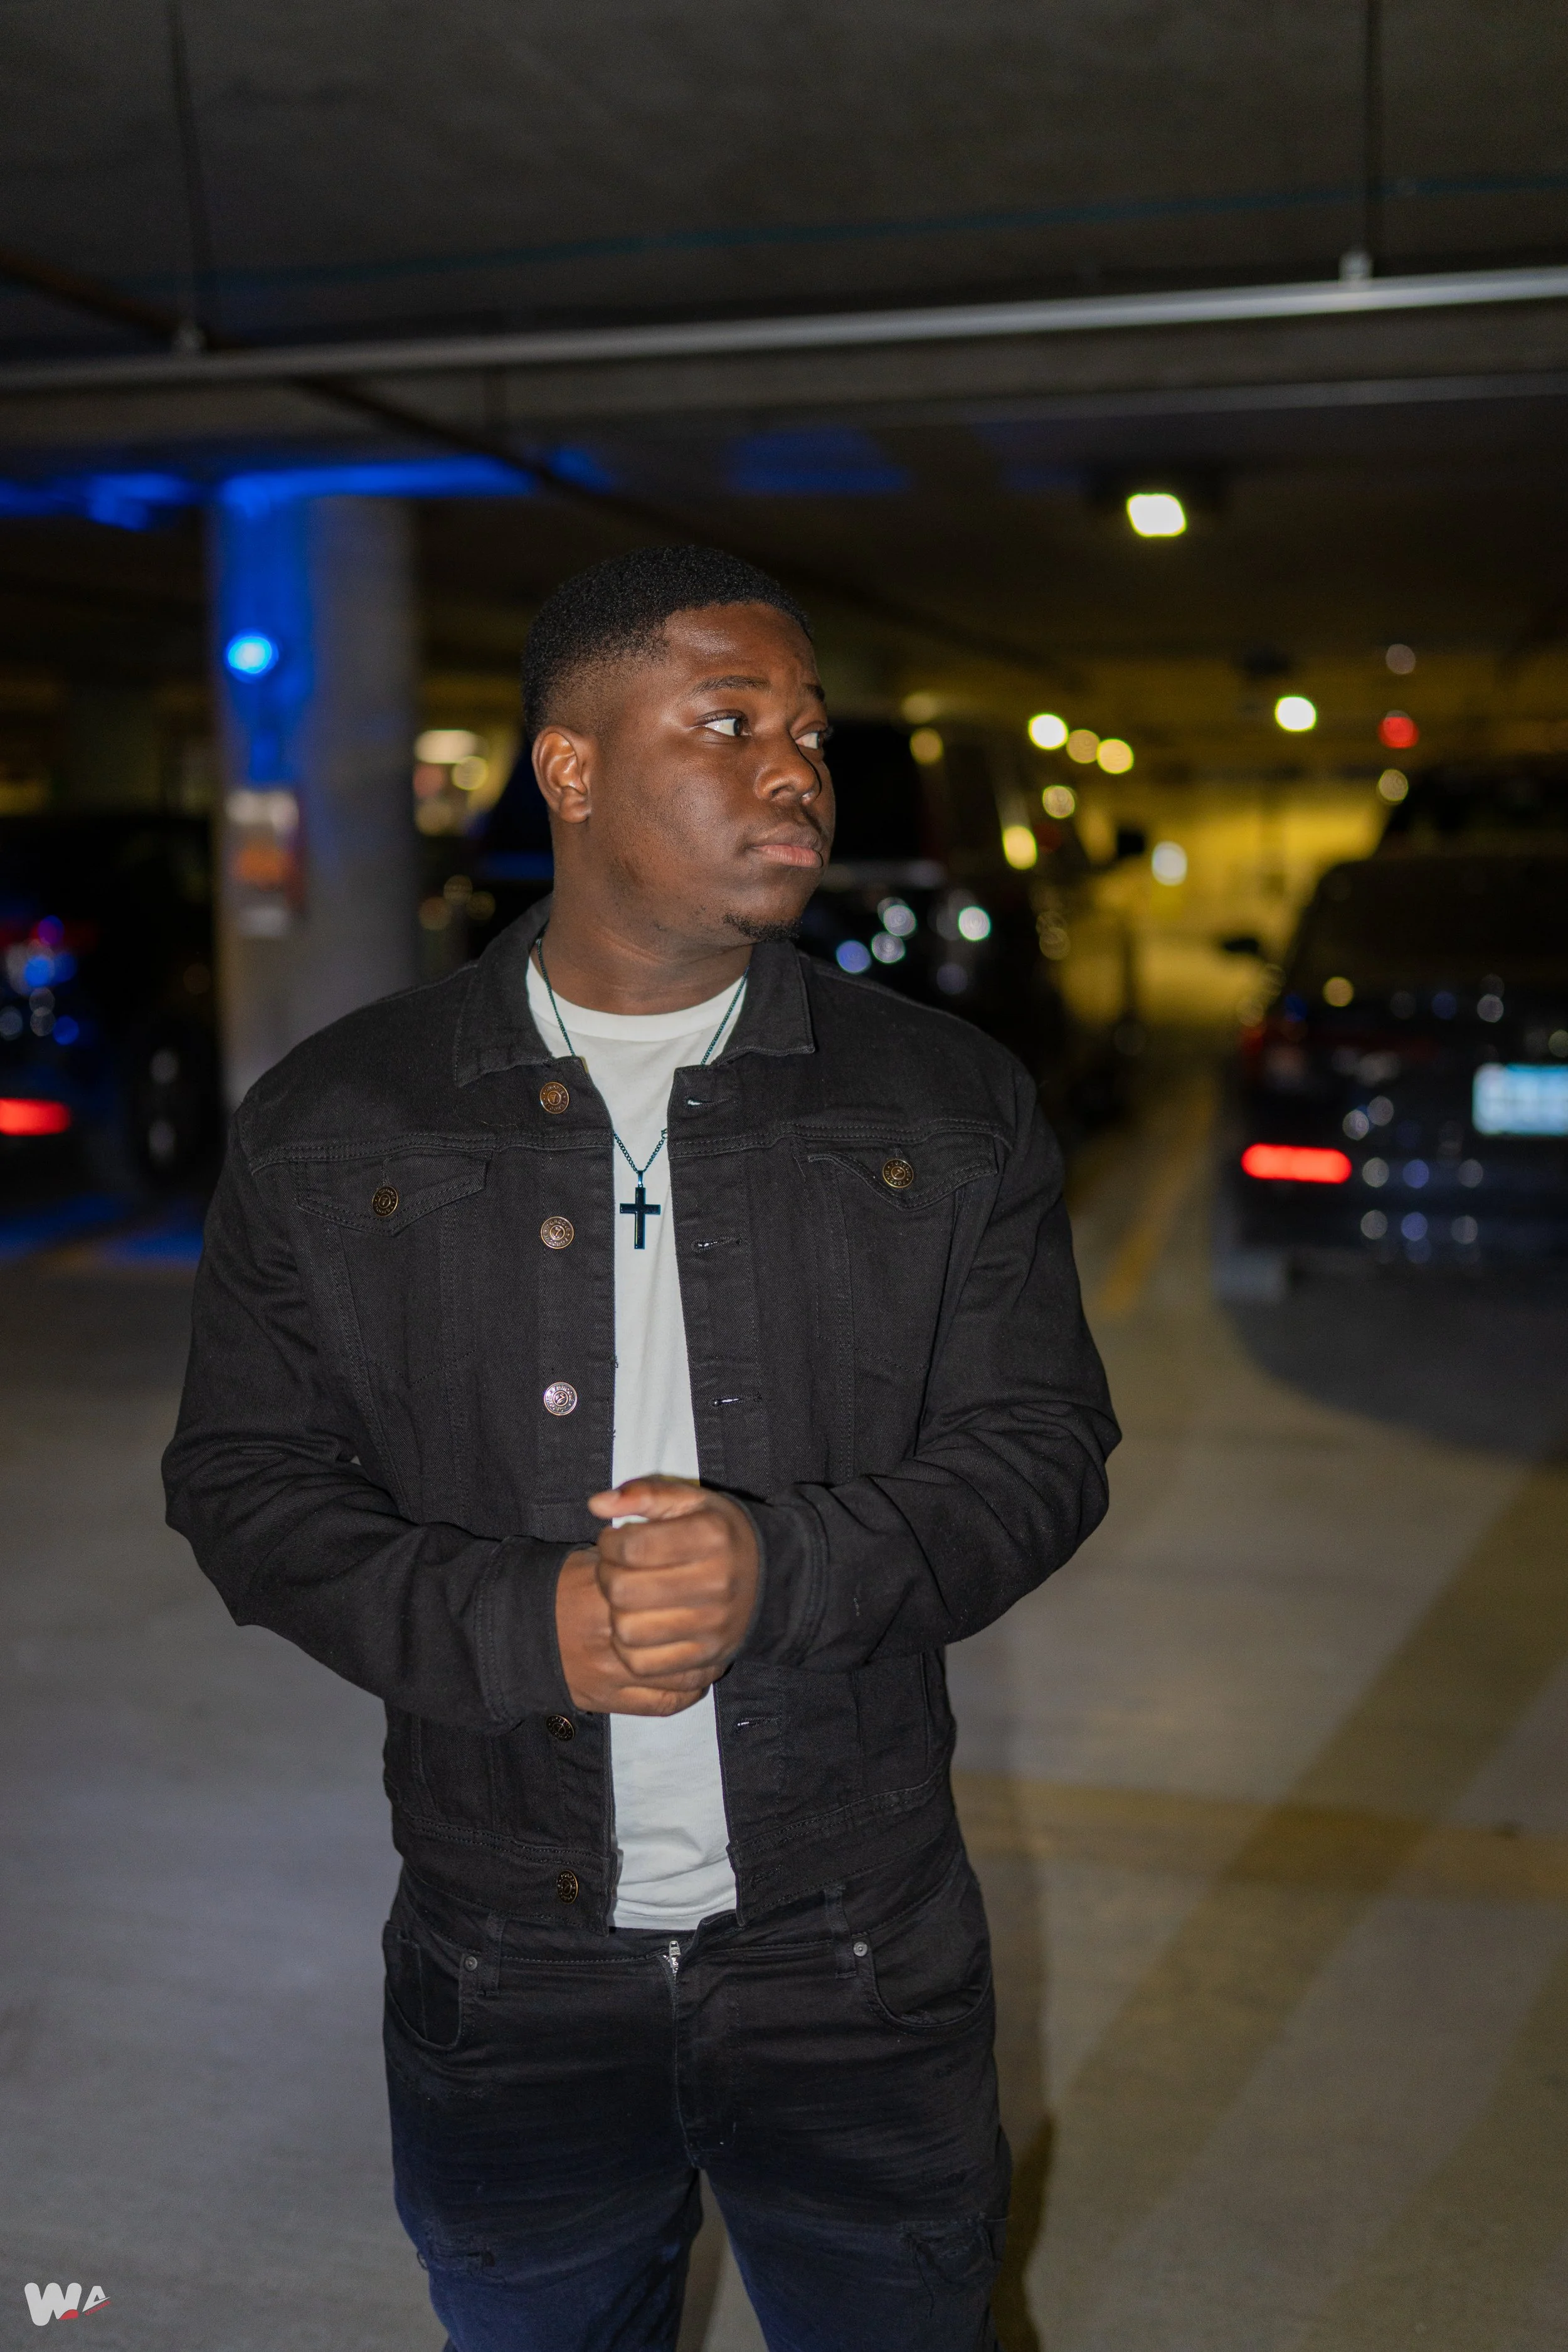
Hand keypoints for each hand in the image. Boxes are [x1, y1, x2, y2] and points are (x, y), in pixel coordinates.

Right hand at [554, 1549, 713, 1715]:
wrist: (514, 1632)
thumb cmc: (561, 1590)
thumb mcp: (592, 1558)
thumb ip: (630, 1552)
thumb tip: (672, 1548)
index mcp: (606, 1591)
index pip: (666, 1587)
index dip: (694, 1584)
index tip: (709, 1581)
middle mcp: (610, 1633)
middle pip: (678, 1633)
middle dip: (706, 1628)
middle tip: (724, 1618)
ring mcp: (610, 1671)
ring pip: (677, 1673)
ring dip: (704, 1664)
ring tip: (716, 1650)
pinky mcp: (608, 1699)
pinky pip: (663, 1703)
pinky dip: (688, 1692)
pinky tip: (698, 1678)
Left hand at [589, 1475, 759, 1691]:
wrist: (768, 1576)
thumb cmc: (717, 1534)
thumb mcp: (690, 1501)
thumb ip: (644, 1494)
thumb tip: (597, 1504)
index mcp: (711, 1536)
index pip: (632, 1547)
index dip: (608, 1544)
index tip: (612, 1541)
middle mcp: (716, 1582)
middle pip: (624, 1590)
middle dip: (606, 1576)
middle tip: (614, 1568)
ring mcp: (713, 1625)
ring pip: (628, 1631)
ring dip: (614, 1612)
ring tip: (624, 1597)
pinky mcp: (706, 1657)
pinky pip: (642, 1664)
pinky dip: (627, 1647)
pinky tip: (634, 1624)